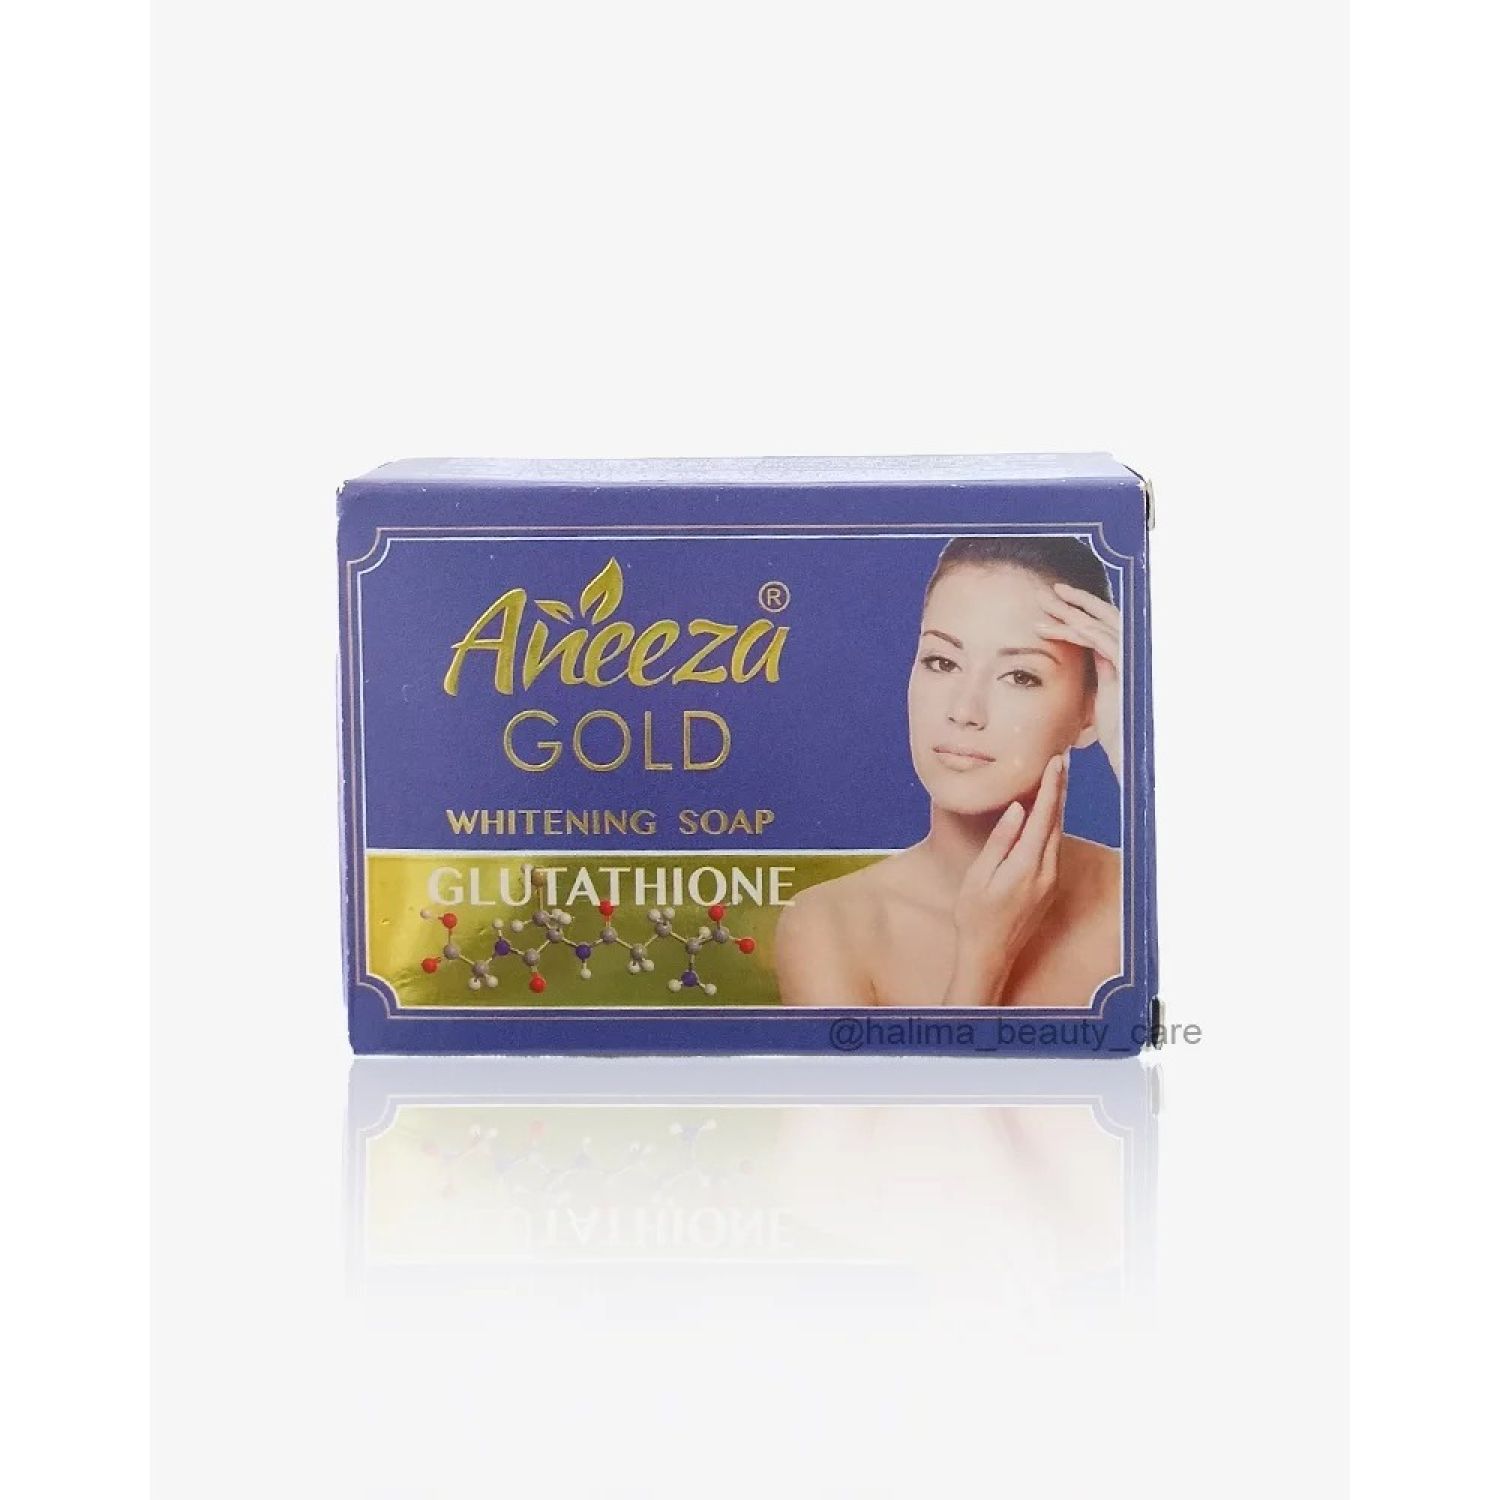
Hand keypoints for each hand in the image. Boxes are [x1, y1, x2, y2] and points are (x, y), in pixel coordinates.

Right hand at [942, 754, 1066, 1004]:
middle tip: (1060, 762)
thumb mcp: (979, 876)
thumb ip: (1001, 841)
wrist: (989, 954)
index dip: (1050, 787)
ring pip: (1057, 834)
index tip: (1055, 762)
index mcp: (1026, 865)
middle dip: (1059, 790)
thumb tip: (1017, 809)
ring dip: (1057, 806)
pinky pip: (1053, 847)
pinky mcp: (1049, 886)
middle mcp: (1046, 871)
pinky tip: (1045, 815)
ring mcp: (1051, 880)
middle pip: (1057, 821)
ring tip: (1055, 780)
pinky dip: (1051, 825)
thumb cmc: (975, 916)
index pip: (1043, 817)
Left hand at [1036, 581, 1122, 781]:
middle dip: (1078, 603)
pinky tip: (1055, 628)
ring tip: (1046, 604)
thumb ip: (1101, 676)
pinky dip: (1078, 633)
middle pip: (1106, 618)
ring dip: (1071, 614)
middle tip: (1051, 591)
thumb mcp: (1106, 699)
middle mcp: (1134, 655)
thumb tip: (1086, 663)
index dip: (1085, 612)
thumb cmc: (1120, 734)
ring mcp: (1133, 661)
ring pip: (1100, 626)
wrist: (1134, 756)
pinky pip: (1101, 643)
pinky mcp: (1128, 671)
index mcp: (1128, 660)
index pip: (1107, 627)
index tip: (1060, 603)